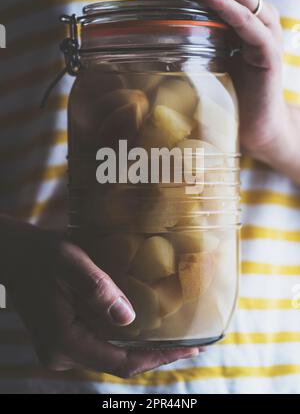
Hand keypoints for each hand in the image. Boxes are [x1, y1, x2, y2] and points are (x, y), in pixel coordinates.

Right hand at [0, 216, 200, 377]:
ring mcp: (62, 350)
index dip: (159, 357)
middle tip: (192, 341)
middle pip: (119, 362)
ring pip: (112, 354)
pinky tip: (145, 326)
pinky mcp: (64, 340)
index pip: (122, 361)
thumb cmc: (42, 254)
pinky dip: (125, 338)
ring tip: (175, 335)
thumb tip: (130, 318)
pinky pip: (101, 344)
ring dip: (143, 346)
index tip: (191, 347)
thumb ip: (98, 290)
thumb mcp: (71, 262)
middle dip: (157, 353)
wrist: (16, 255)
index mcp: (65, 341)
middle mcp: (62, 354)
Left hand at [136, 0, 299, 183]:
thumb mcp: (202, 70)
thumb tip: (143, 48)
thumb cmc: (227, 103)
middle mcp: (251, 20)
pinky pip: (246, 21)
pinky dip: (224, 5)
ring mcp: (262, 32)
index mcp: (233, 22)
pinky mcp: (266, 51)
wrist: (255, 132)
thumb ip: (186, 53)